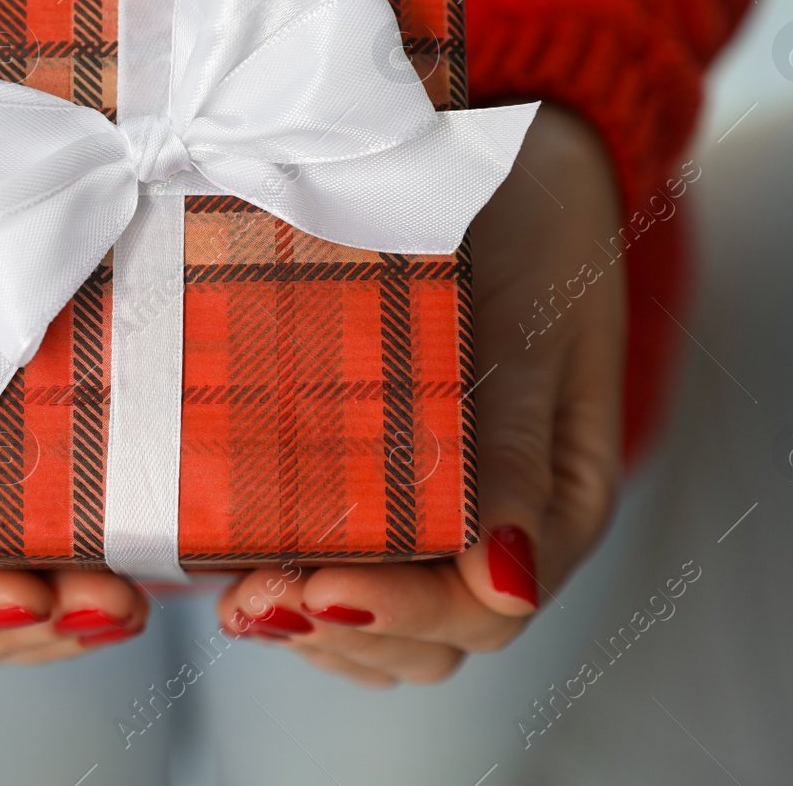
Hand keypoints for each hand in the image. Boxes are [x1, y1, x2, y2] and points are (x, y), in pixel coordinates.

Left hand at [215, 104, 625, 684]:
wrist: (502, 155)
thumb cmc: (529, 226)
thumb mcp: (531, 326)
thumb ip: (513, 452)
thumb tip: (505, 581)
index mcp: (559, 503)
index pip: (485, 607)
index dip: (402, 610)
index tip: (319, 586)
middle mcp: (501, 527)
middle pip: (429, 637)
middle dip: (340, 626)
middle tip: (251, 599)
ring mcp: (440, 513)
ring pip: (381, 619)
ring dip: (308, 619)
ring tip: (232, 590)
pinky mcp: (382, 482)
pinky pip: (344, 566)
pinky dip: (294, 572)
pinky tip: (233, 551)